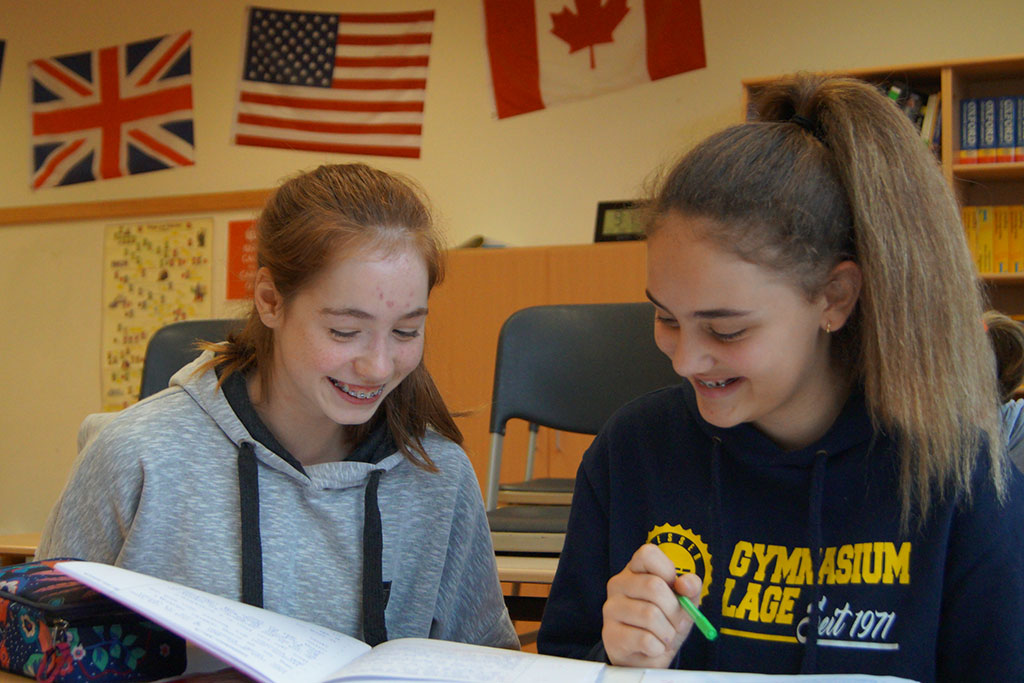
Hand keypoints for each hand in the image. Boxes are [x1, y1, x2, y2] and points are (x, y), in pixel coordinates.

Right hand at [602, 543, 704, 667]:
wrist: (648, 657)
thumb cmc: (665, 623)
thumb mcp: (683, 603)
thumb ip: (690, 588)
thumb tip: (686, 584)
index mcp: (635, 570)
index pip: (647, 554)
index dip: (668, 571)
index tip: (676, 589)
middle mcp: (618, 584)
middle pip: (654, 586)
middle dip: (675, 610)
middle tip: (676, 623)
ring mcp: (611, 608)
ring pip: (650, 615)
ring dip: (667, 632)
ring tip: (664, 637)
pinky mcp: (610, 635)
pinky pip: (645, 639)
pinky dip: (658, 648)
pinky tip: (653, 647)